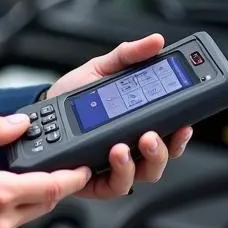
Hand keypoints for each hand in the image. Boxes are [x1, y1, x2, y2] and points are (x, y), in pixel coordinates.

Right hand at [0, 114, 90, 227]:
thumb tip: (20, 123)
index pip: (52, 187)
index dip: (74, 178)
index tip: (85, 169)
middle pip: (45, 204)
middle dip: (52, 186)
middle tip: (53, 169)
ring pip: (26, 217)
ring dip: (28, 199)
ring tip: (11, 179)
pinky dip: (7, 213)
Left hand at [44, 33, 193, 198]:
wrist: (42, 108)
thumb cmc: (73, 92)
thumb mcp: (102, 68)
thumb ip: (129, 55)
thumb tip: (156, 41)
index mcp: (139, 123)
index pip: (170, 133)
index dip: (181, 132)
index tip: (185, 122)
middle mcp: (132, 147)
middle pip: (162, 158)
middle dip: (163, 149)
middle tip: (151, 135)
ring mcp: (115, 166)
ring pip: (144, 175)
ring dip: (142, 162)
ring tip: (126, 145)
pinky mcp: (96, 181)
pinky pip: (116, 186)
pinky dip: (119, 173)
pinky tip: (111, 154)